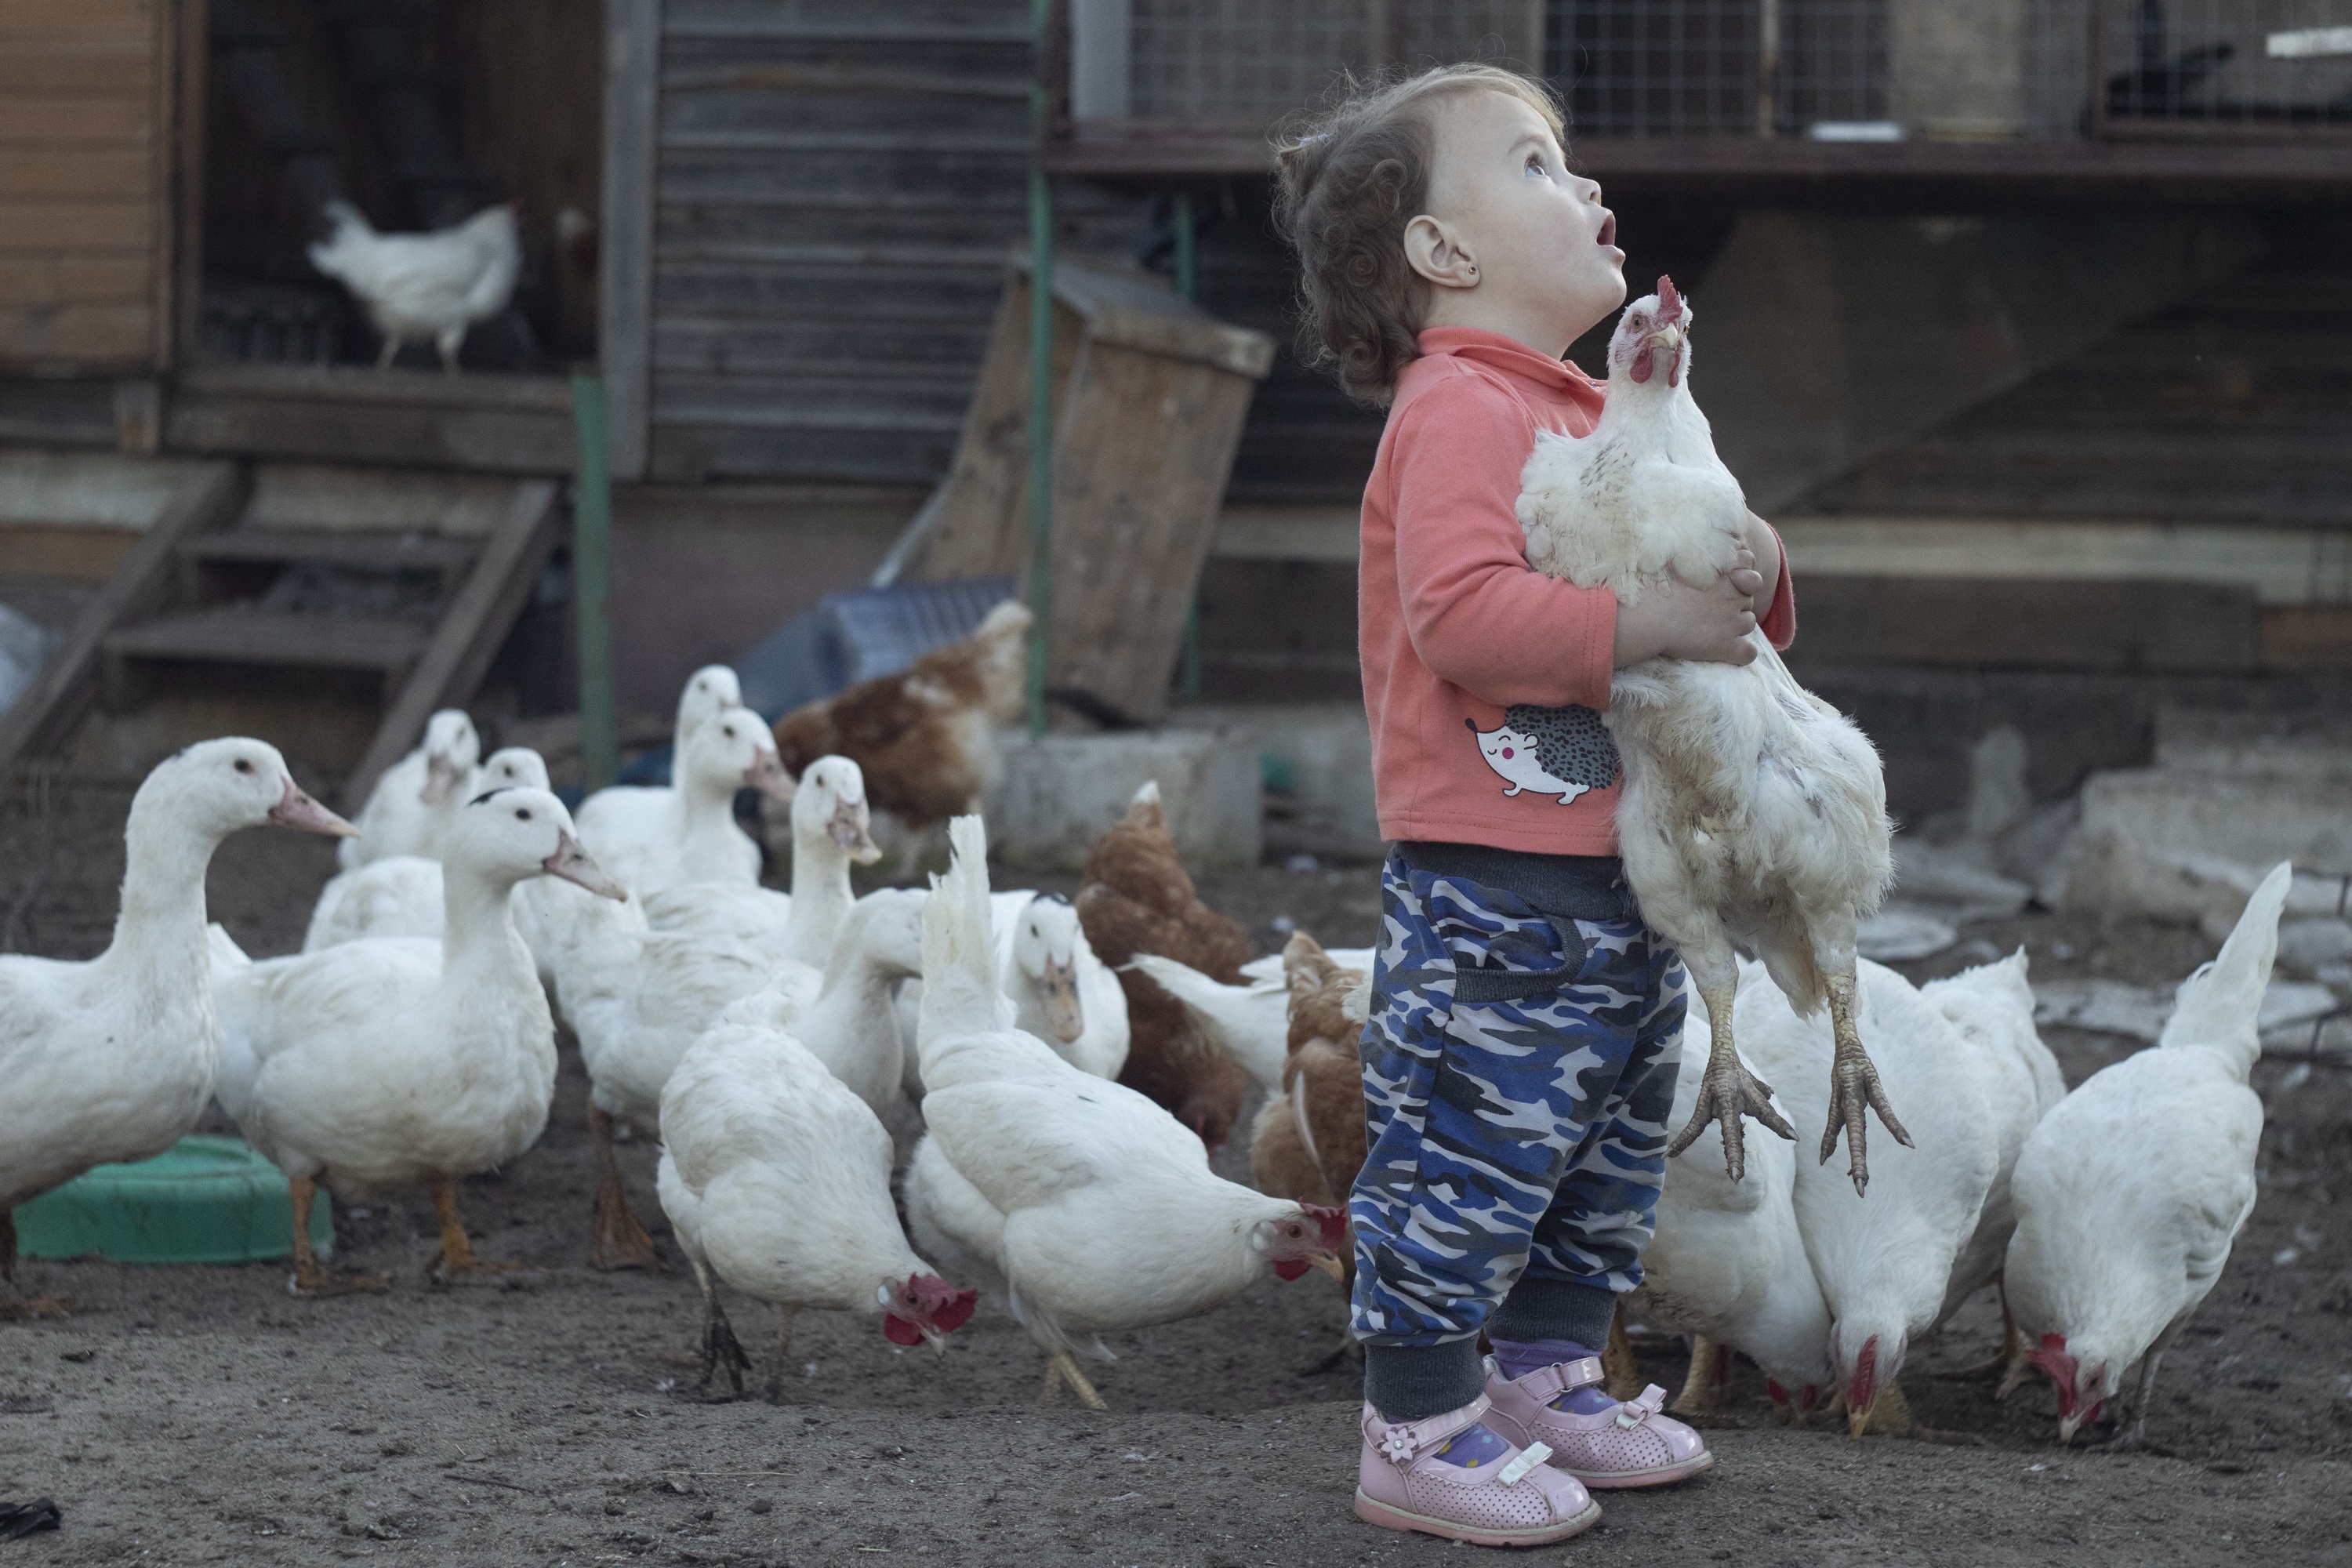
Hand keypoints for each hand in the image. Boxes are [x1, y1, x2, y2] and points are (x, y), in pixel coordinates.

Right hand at [1611, 558, 1758, 668]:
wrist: (1647, 616)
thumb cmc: (1653, 587)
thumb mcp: (1675, 559)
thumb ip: (1692, 555)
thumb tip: (1689, 551)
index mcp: (1724, 573)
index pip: (1749, 568)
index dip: (1740, 576)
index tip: (1725, 582)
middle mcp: (1733, 596)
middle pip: (1748, 598)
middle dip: (1735, 603)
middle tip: (1709, 609)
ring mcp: (1732, 622)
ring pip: (1750, 623)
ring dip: (1737, 626)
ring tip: (1713, 629)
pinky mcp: (1725, 647)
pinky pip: (1748, 653)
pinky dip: (1742, 654)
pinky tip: (1727, 652)